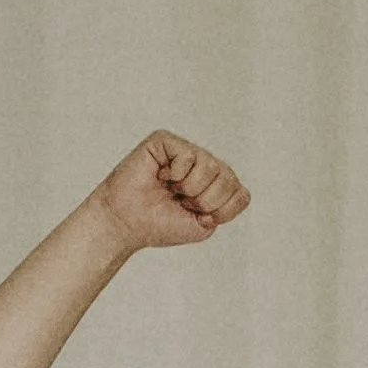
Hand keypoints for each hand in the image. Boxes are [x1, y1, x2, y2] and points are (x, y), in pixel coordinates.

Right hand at [90, 131, 251, 252]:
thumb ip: (225, 208)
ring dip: (191, 188)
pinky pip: (188, 155)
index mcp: (215, 186)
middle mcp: (204, 165)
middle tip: (181, 203)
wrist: (127, 223)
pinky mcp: (166, 141)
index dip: (223, 211)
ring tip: (172, 190)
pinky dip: (176, 174)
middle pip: (229, 179)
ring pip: (211, 166)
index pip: (241, 194)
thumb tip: (227, 181)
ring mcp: (186, 151)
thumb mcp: (202, 226)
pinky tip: (161, 176)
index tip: (199, 217)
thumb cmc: (159, 224)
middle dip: (205, 200)